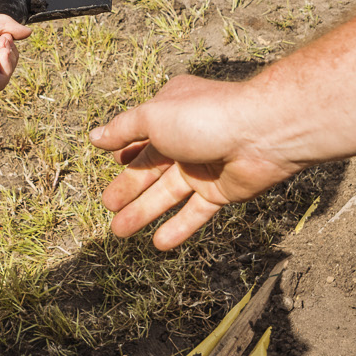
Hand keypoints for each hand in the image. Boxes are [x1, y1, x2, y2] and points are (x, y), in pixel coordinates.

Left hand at [0, 6, 30, 90]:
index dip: (10, 46)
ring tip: (1, 52)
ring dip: (7, 63)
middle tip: (2, 44)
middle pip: (7, 64)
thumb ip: (4, 23)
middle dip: (10, 54)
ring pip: (2, 77)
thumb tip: (27, 32)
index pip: (5, 51)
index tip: (5, 38)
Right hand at [88, 73, 305, 249]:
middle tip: (109, 209)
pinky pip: (195, 212)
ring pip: (168, 193)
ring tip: (119, 232)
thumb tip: (94, 137)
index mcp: (170, 112)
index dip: (124, 153)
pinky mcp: (221, 191)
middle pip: (150, 169)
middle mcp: (186, 138)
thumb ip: (123, 130)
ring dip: (144, 212)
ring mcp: (203, 166)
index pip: (140, 136)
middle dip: (128, 189)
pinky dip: (177, 227)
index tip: (110, 166)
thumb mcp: (153, 116)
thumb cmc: (204, 117)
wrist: (261, 135)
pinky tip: (158, 244)